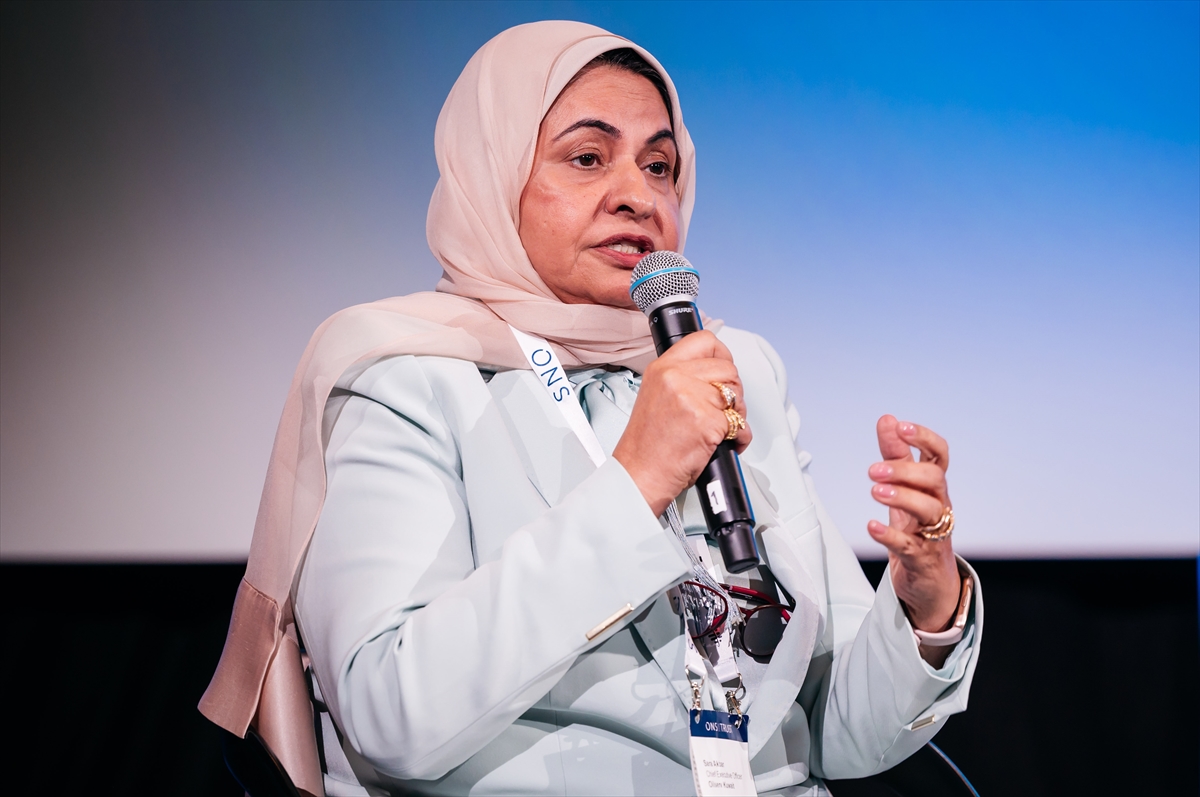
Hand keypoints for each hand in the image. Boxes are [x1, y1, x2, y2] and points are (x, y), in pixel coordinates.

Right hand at [613, 331, 751, 515]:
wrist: (640, 475)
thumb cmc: (648, 445)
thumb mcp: (656, 396)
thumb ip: (682, 379)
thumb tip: (714, 372)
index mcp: (662, 368)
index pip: (704, 340)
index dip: (721, 355)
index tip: (722, 371)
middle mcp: (675, 377)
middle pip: (728, 368)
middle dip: (733, 391)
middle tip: (720, 410)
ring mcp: (691, 398)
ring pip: (737, 395)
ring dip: (737, 415)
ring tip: (719, 428)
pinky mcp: (707, 421)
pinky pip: (740, 424)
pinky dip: (738, 438)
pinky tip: (720, 443)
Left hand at [867, 415, 961, 655]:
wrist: (930, 582)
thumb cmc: (918, 529)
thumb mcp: (906, 489)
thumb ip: (897, 455)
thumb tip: (888, 420)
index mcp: (934, 486)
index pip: (939, 454)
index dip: (924, 438)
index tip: (901, 427)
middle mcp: (939, 505)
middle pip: (934, 478)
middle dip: (905, 470)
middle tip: (872, 471)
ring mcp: (933, 532)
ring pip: (928, 508)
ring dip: (901, 496)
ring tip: (874, 492)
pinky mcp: (922, 558)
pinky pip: (909, 545)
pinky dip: (890, 535)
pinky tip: (871, 527)